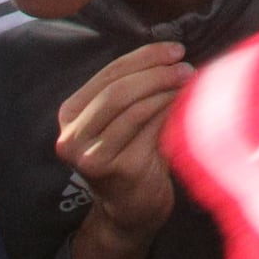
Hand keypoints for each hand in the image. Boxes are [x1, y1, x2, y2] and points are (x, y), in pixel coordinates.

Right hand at [53, 38, 189, 243]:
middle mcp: (72, 137)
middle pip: (118, 91)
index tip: (175, 49)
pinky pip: (150, 130)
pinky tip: (187, 106)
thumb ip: (132, 89)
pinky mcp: (117, 170)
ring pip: (134, 109)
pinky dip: (170, 112)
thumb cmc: (132, 155)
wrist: (132, 209)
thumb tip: (170, 53)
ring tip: (189, 83)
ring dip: (166, 92)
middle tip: (185, 67)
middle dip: (156, 73)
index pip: (108, 74)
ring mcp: (92, 156)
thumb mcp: (120, 120)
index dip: (144, 57)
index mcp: (69, 115)